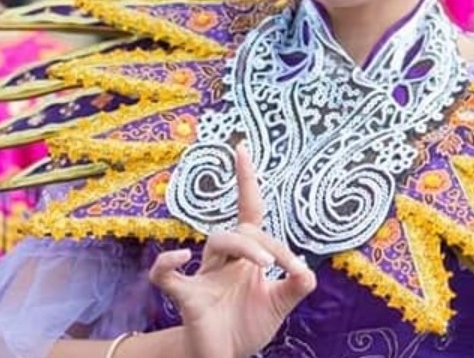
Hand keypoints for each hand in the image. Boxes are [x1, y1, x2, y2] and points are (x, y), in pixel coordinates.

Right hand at [149, 144, 316, 357]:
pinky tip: (180, 257)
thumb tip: (308, 270)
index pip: (248, 211)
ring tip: (265, 265)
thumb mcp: (279, 306)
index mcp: (247, 256)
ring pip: (217, 240)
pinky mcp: (187, 298)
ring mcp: (203, 276)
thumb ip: (295, 288)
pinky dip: (167, 264)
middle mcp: (224, 260)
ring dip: (244, 247)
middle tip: (285, 266)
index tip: (242, 148)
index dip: (246, 180)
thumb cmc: (246, 326)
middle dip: (266, 242)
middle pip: (242, 229)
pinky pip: (166, 275)